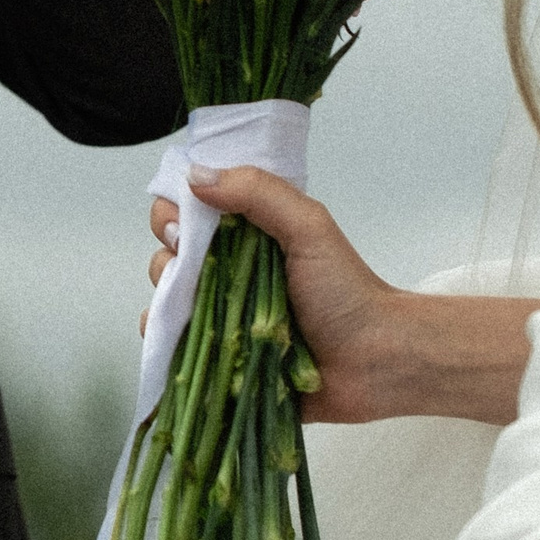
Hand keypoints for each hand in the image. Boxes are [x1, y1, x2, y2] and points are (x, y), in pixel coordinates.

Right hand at [148, 168, 537, 425]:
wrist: (374, 363)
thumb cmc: (346, 293)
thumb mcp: (307, 227)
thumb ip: (257, 192)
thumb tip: (195, 177)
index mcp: (249, 235)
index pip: (191, 210)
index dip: (174, 212)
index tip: (182, 225)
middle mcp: (230, 271)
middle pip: (171, 254)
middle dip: (168, 256)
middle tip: (187, 267)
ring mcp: (223, 315)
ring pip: (167, 299)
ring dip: (164, 299)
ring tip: (189, 308)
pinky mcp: (221, 357)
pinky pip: (175, 346)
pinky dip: (165, 341)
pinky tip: (173, 339)